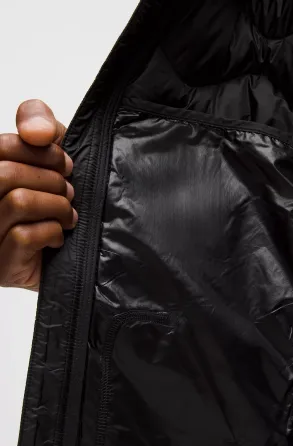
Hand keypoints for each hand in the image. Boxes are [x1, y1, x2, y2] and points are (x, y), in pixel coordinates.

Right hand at [0, 99, 76, 290]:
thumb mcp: (49, 152)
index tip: (65, 165)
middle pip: (8, 175)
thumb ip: (39, 122)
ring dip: (57, 207)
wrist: (72, 252)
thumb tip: (38, 132)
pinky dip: (52, 233)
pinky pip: (25, 236)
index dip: (42, 153)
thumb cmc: (54, 198)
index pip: (2, 146)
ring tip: (67, 215)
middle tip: (69, 192)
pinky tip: (57, 238)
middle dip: (52, 182)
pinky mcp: (0, 263)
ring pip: (19, 202)